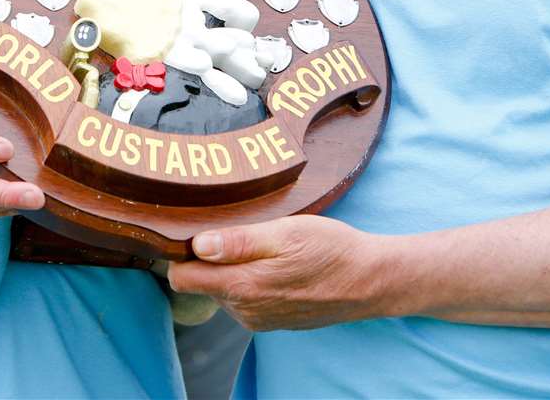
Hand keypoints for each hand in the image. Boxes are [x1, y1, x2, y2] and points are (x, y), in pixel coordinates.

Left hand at [166, 215, 388, 330]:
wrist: (369, 281)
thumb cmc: (330, 249)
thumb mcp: (285, 233)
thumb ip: (239, 242)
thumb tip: (197, 245)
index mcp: (242, 287)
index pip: (182, 278)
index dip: (180, 252)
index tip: (194, 228)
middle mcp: (244, 310)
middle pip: (201, 282)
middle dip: (210, 257)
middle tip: (237, 228)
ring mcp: (258, 319)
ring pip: (224, 289)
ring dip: (233, 267)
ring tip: (261, 243)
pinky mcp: (272, 320)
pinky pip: (245, 298)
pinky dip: (251, 279)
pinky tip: (275, 262)